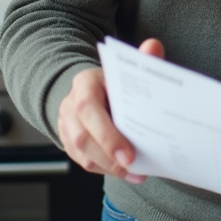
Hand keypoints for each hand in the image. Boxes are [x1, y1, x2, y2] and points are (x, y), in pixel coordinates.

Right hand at [56, 38, 164, 183]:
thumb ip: (142, 60)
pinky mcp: (68, 143)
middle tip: (135, 166)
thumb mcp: (127, 69)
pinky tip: (127, 174)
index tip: (129, 153)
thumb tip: (154, 46)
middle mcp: (69, 106)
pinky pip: (84, 162)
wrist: (90, 89)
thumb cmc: (112, 82)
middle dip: (110, 157)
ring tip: (136, 173)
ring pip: (82, 154)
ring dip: (110, 168)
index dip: (107, 134)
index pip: (88, 110)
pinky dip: (107, 171)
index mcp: (84, 84)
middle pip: (82, 138)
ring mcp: (66, 126)